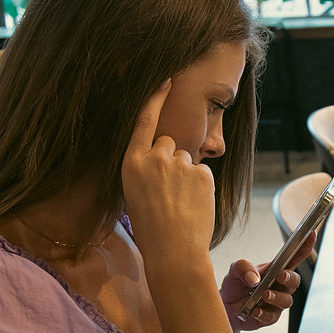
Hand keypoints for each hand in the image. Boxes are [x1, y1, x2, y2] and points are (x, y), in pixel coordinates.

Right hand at [121, 79, 215, 259]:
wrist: (173, 252)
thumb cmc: (151, 229)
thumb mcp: (135, 194)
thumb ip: (146, 170)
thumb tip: (163, 157)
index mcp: (131, 164)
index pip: (143, 121)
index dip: (155, 98)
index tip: (167, 80)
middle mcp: (155, 158)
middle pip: (169, 144)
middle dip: (171, 160)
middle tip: (169, 191)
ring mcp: (180, 165)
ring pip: (187, 160)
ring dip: (186, 176)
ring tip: (180, 203)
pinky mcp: (201, 173)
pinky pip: (202, 173)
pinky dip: (200, 186)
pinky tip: (193, 205)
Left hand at [221, 231, 316, 332]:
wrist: (225, 306)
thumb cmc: (235, 284)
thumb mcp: (235, 269)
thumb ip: (243, 267)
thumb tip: (255, 279)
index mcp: (276, 269)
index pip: (295, 256)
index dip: (305, 246)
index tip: (312, 234)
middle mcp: (280, 285)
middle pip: (295, 280)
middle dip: (290, 277)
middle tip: (280, 275)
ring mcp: (277, 302)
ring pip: (287, 300)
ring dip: (276, 297)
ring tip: (263, 295)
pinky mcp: (270, 317)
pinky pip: (272, 317)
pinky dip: (264, 313)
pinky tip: (254, 310)